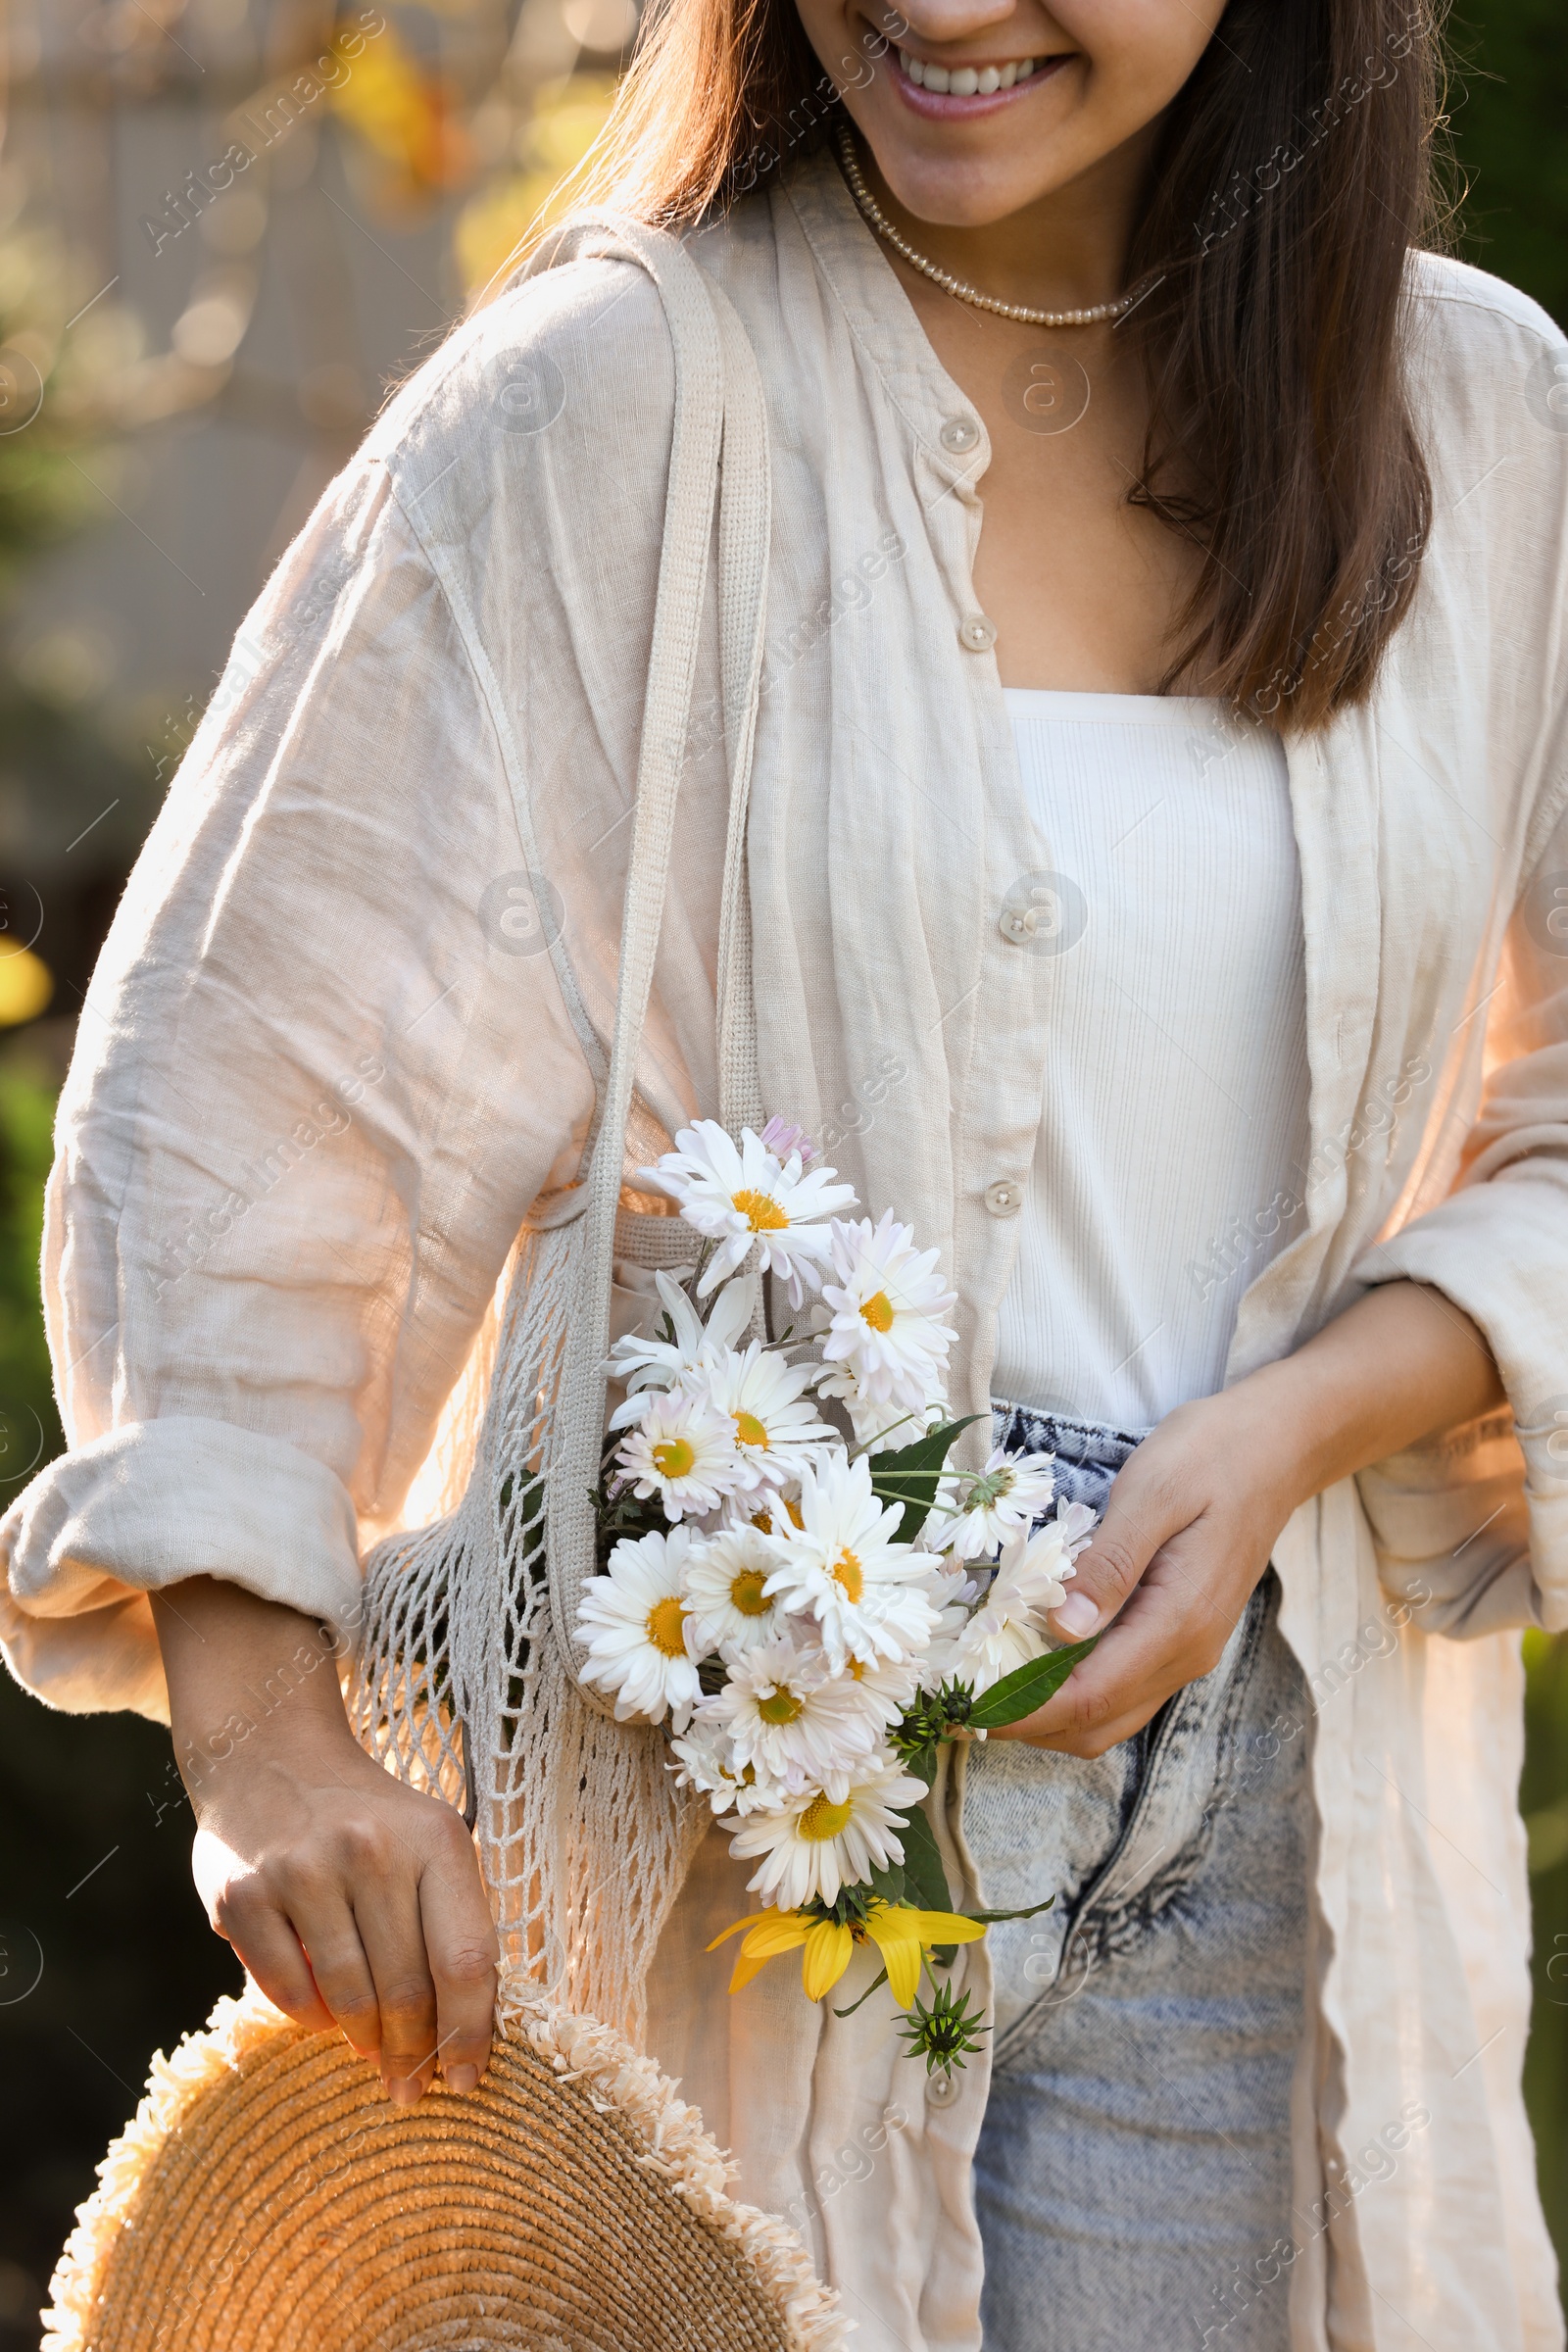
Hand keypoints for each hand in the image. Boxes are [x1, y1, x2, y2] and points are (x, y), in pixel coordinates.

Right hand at [154, 1579, 497, 2103]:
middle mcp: (371, 1850)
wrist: (271, 1757)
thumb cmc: (369, 1821)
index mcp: (435, 1838)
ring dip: (365, 2042)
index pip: (466, 1960)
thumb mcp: (428, 1845)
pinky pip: (288, 1992)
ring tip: (371, 2053)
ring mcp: (302, 1870)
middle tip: (409, 2085)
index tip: (465, 2079)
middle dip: (413, 2052)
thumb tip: (464, 2041)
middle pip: (408, 1990)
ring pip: (349, 1999)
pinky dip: (312, 2020)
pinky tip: (325, 2017)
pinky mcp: (243, 1894)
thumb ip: (451, 1925)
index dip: (469, 2033)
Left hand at [991, 1279, 1504, 1756]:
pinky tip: (1030, 1653)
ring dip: (1045, 1712)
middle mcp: (1186, 1653)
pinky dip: (1070, 1688)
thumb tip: (1062, 1629)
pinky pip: (1120, 1685)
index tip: (961, 1708)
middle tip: (956, 1697)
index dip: (1020, 1713)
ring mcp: (1186, 1649)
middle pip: (1095, 1725)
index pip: (1087, 1698)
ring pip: (1108, 1714)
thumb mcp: (1154, 1493)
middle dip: (1024, 1724)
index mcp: (1178, 1623)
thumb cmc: (1213, 1455)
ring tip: (982, 1680)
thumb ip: (1109, 1565)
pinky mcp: (1179, 1634)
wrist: (1280, 1444)